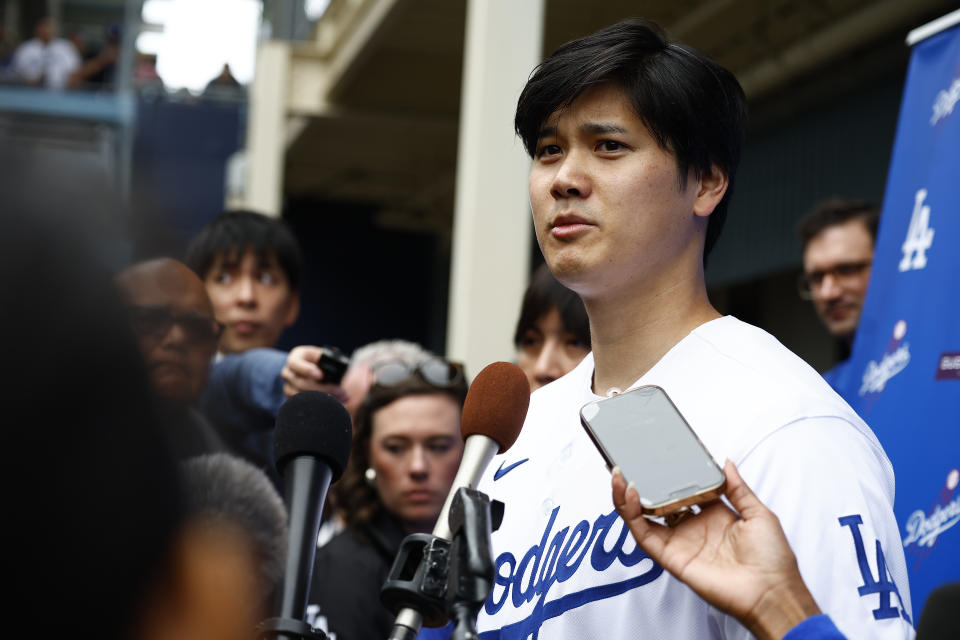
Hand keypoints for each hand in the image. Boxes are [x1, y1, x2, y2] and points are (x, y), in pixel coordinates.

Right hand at [281, 346, 346, 402]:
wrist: (320, 372)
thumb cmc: (324, 362)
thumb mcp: (326, 356)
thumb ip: (329, 358)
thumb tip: (337, 364)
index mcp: (296, 356)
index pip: (295, 363)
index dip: (307, 370)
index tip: (321, 375)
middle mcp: (288, 371)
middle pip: (299, 382)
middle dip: (321, 388)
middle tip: (338, 390)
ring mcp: (288, 385)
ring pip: (299, 395)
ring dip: (319, 398)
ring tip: (339, 397)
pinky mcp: (291, 397)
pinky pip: (300, 403)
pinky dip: (315, 404)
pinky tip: (329, 403)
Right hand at [612, 461, 820, 639]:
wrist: (771, 591)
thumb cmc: (772, 558)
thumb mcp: (758, 513)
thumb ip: (738, 488)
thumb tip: (726, 462)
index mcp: (712, 515)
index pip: (681, 491)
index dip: (667, 476)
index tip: (658, 456)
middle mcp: (692, 528)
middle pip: (658, 503)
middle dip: (641, 484)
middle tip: (628, 463)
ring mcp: (679, 542)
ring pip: (644, 518)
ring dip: (627, 497)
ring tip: (619, 475)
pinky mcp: (671, 557)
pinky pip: (645, 535)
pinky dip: (632, 516)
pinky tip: (630, 495)